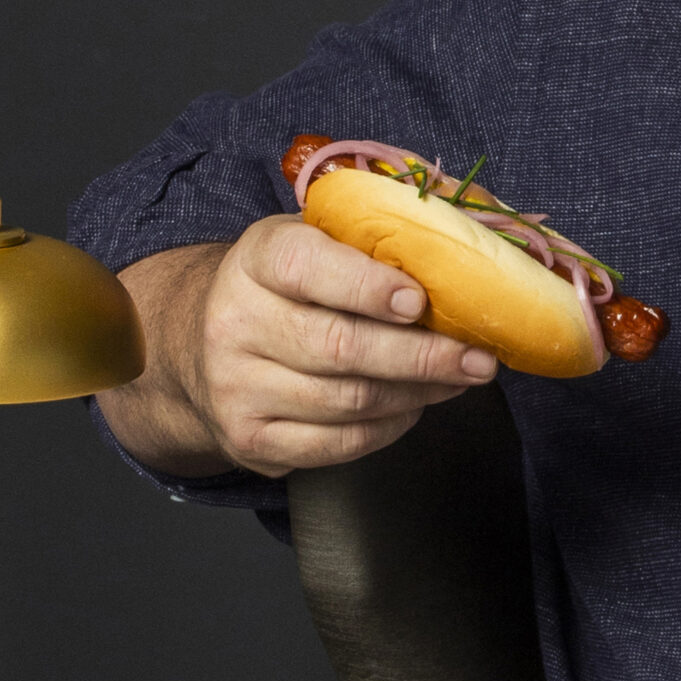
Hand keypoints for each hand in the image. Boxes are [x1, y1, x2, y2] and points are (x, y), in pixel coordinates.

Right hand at [103, 216, 496, 476]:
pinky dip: (389, 429)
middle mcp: (234, 321)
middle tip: (478, 359)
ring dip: (418, 393)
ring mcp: (235, 386)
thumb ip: (373, 237)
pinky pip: (337, 443)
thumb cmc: (289, 285)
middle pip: (340, 347)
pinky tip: (413, 406)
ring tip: (459, 379)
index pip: (308, 268)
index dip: (367, 286)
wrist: (202, 343)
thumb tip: (462, 241)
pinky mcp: (248, 438)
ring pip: (348, 401)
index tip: (419, 301)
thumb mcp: (315, 239)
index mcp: (256, 258)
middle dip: (422, 357)